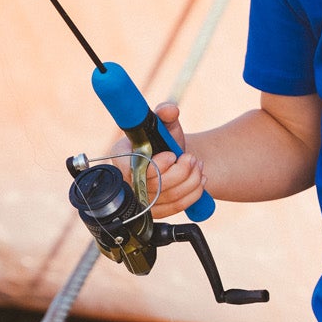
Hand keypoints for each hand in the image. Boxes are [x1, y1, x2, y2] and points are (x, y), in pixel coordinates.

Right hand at [110, 101, 205, 219]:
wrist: (173, 160)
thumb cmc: (163, 141)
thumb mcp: (165, 124)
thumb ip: (166, 113)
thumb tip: (170, 109)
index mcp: (122, 157)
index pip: (134, 170)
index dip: (157, 165)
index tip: (172, 154)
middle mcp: (127, 181)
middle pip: (156, 185)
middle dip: (181, 171)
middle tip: (192, 158)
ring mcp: (141, 200)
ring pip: (170, 196)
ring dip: (191, 180)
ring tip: (198, 166)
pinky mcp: (156, 212)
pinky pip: (178, 207)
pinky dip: (194, 193)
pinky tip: (199, 180)